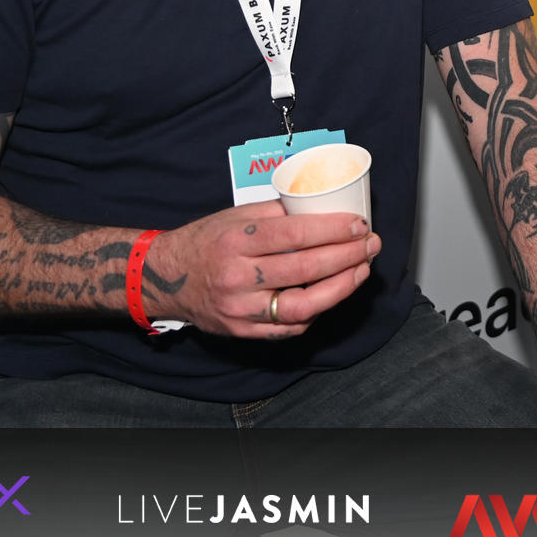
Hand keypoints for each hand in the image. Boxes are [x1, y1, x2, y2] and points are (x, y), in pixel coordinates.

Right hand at [151, 201, 380, 337]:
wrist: (166, 277)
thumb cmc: (205, 241)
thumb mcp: (235, 216)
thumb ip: (276, 213)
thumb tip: (320, 206)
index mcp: (236, 241)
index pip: (296, 234)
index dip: (334, 229)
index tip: (359, 224)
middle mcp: (237, 277)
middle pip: (305, 269)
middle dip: (346, 256)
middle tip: (370, 245)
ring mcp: (240, 309)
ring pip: (302, 306)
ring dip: (340, 288)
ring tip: (360, 270)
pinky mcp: (242, 330)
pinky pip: (288, 327)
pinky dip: (316, 312)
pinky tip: (333, 294)